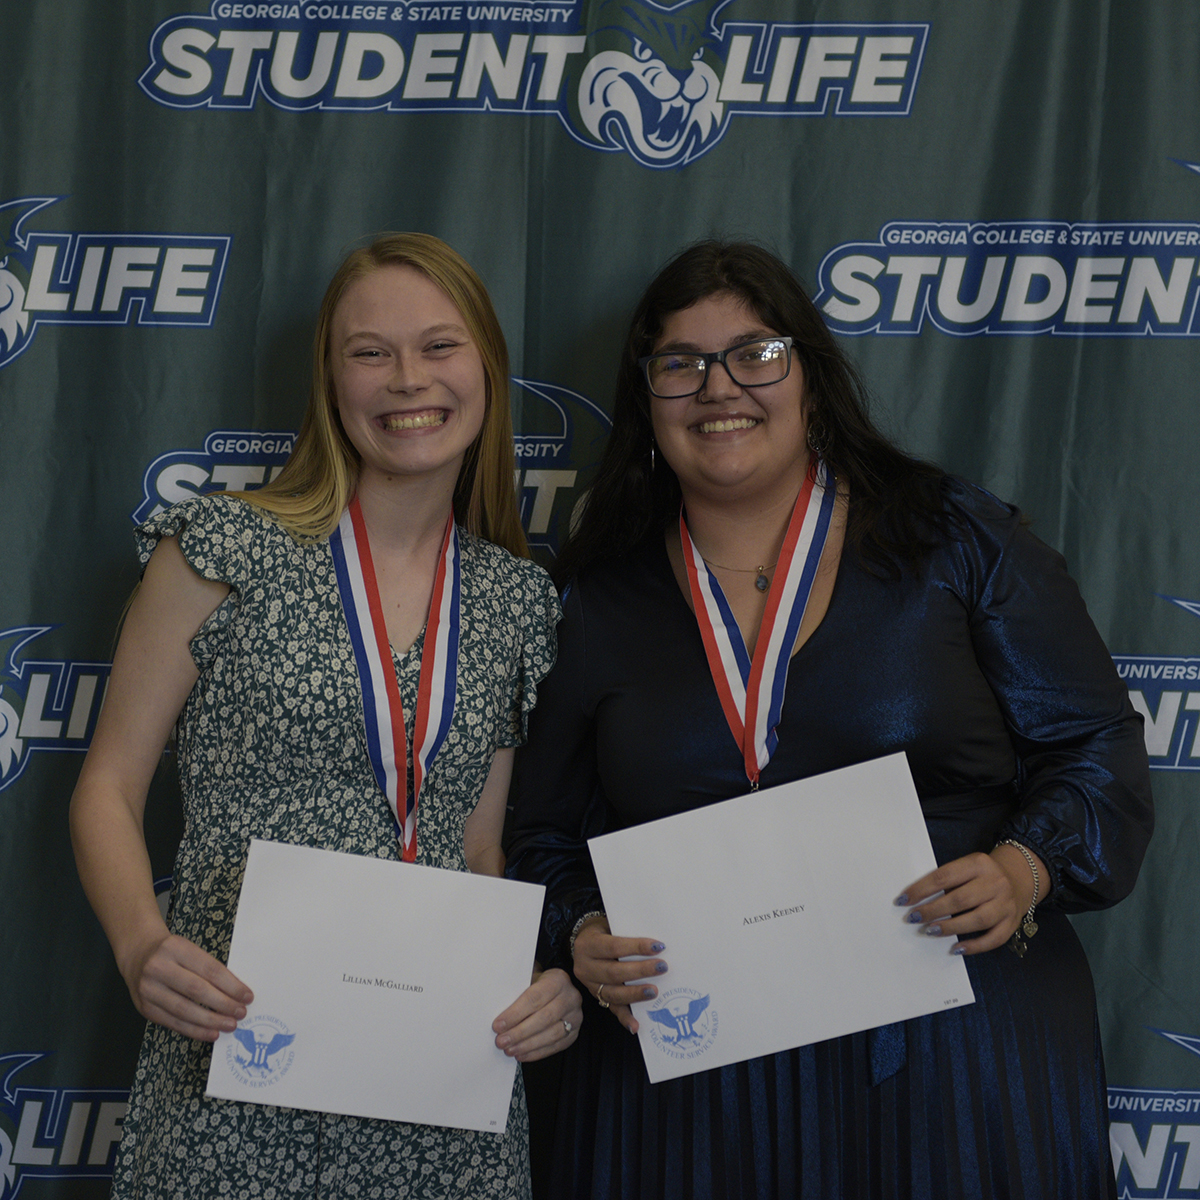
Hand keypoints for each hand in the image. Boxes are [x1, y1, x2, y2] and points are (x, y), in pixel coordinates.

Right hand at [123, 930, 252, 1040]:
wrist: (138, 954)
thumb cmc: (172, 952)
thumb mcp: (189, 949)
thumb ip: (208, 968)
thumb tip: (235, 993)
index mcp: (176, 948)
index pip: (209, 969)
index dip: (231, 985)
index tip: (247, 996)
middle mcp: (159, 968)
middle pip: (197, 990)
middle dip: (223, 1004)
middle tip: (241, 1013)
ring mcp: (149, 989)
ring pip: (184, 1010)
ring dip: (210, 1021)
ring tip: (229, 1025)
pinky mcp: (144, 1008)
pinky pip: (172, 1022)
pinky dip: (194, 1030)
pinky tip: (210, 1032)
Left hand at [493, 968, 582, 1061]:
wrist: (559, 989)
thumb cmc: (539, 985)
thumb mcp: (529, 980)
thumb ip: (517, 992)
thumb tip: (496, 1012)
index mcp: (558, 979)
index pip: (535, 998)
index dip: (515, 1013)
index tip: (498, 1025)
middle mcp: (570, 997)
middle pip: (543, 1018)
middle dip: (519, 1032)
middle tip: (501, 1041)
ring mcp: (575, 1016)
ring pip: (551, 1034)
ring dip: (527, 1045)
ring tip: (510, 1050)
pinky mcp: (574, 1033)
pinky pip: (556, 1046)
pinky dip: (537, 1052)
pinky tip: (522, 1054)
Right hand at [572, 918, 666, 1034]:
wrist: (581, 942)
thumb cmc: (603, 931)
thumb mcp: (608, 925)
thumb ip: (626, 932)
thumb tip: (656, 942)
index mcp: (588, 945)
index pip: (614, 947)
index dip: (636, 947)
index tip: (658, 946)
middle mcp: (585, 967)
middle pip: (614, 972)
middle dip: (640, 971)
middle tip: (662, 967)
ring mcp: (590, 986)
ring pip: (613, 993)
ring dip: (635, 994)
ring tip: (654, 992)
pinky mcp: (598, 998)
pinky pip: (612, 1009)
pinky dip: (625, 1018)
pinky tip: (636, 1025)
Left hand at [897, 844, 1044, 956]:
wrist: (1019, 876)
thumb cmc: (982, 874)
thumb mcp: (967, 866)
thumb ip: (948, 880)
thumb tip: (917, 900)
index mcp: (978, 863)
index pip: (944, 876)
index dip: (921, 889)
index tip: (903, 900)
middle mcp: (995, 883)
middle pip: (960, 899)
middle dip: (933, 910)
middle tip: (913, 918)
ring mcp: (1006, 904)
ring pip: (977, 920)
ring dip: (950, 928)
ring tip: (929, 931)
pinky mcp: (1013, 922)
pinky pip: (994, 938)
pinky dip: (974, 946)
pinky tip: (956, 948)